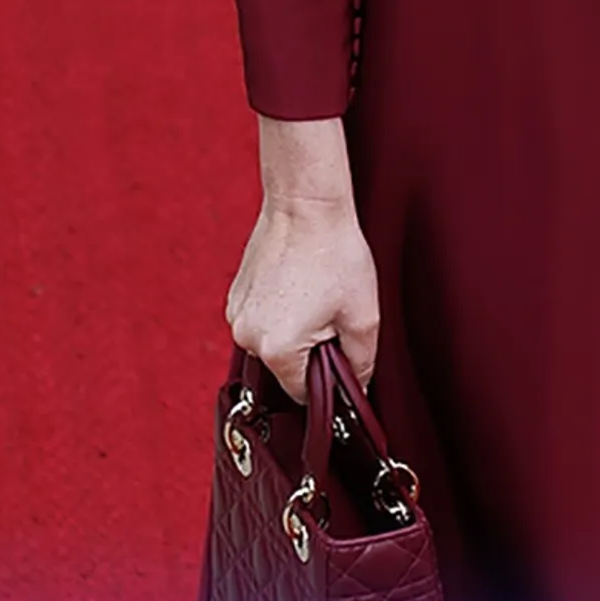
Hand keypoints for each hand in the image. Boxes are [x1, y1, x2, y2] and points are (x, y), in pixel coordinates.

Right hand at [227, 115, 377, 403]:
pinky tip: (300, 286)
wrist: (306, 206)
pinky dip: (281, 313)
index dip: (329, 383)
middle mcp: (246, 337)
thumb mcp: (363, 315)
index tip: (343, 361)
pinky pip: (262, 322)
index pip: (303, 394)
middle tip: (333, 316)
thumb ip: (362, 362)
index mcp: (277, 349)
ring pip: (274, 344)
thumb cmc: (335, 254)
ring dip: (296, 332)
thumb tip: (358, 388)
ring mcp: (236, 316)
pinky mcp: (235, 297)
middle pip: (286, 369)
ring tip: (316, 296)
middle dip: (313, 353)